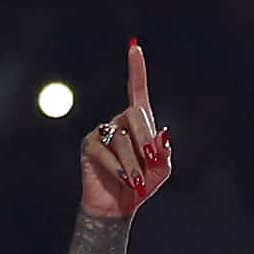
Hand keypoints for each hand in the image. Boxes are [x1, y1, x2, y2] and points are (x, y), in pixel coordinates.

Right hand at [78, 40, 174, 219]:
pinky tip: (124, 179)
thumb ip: (164, 152)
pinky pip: (105, 150)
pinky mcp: (89, 145)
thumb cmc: (142, 185)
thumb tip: (163, 133)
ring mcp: (103, 131)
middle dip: (146, 139)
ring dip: (133, 163)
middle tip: (152, 162)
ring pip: (122, 138)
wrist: (118, 206)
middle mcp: (119, 121)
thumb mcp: (161, 170)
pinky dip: (118, 167)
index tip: (135, 47)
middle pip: (135, 114)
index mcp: (139, 122)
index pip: (137, 90)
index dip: (137, 69)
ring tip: (136, 182)